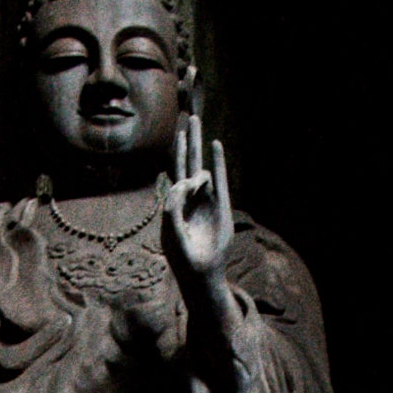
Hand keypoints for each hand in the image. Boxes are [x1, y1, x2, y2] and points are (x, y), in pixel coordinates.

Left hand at [164, 89, 232, 285]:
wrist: (203, 275)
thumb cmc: (184, 259)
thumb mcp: (172, 236)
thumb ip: (172, 212)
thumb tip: (177, 184)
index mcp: (175, 204)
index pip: (175, 176)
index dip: (178, 168)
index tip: (181, 159)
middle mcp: (190, 198)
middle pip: (187, 162)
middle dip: (187, 140)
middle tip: (187, 116)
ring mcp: (206, 200)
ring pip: (200, 167)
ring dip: (197, 145)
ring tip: (195, 121)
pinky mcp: (221, 206)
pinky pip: (219, 179)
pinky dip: (217, 162)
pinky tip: (216, 145)